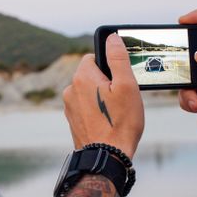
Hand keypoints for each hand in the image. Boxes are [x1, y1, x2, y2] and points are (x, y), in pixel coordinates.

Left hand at [62, 34, 143, 158]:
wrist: (106, 158)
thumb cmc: (120, 123)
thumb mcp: (127, 86)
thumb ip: (118, 58)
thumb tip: (112, 38)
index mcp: (82, 78)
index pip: (94, 57)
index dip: (110, 65)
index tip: (122, 78)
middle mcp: (70, 91)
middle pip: (92, 76)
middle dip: (107, 83)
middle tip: (123, 98)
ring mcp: (69, 108)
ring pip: (89, 93)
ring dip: (102, 98)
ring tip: (117, 113)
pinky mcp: (73, 122)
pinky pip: (86, 108)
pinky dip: (97, 111)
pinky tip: (109, 122)